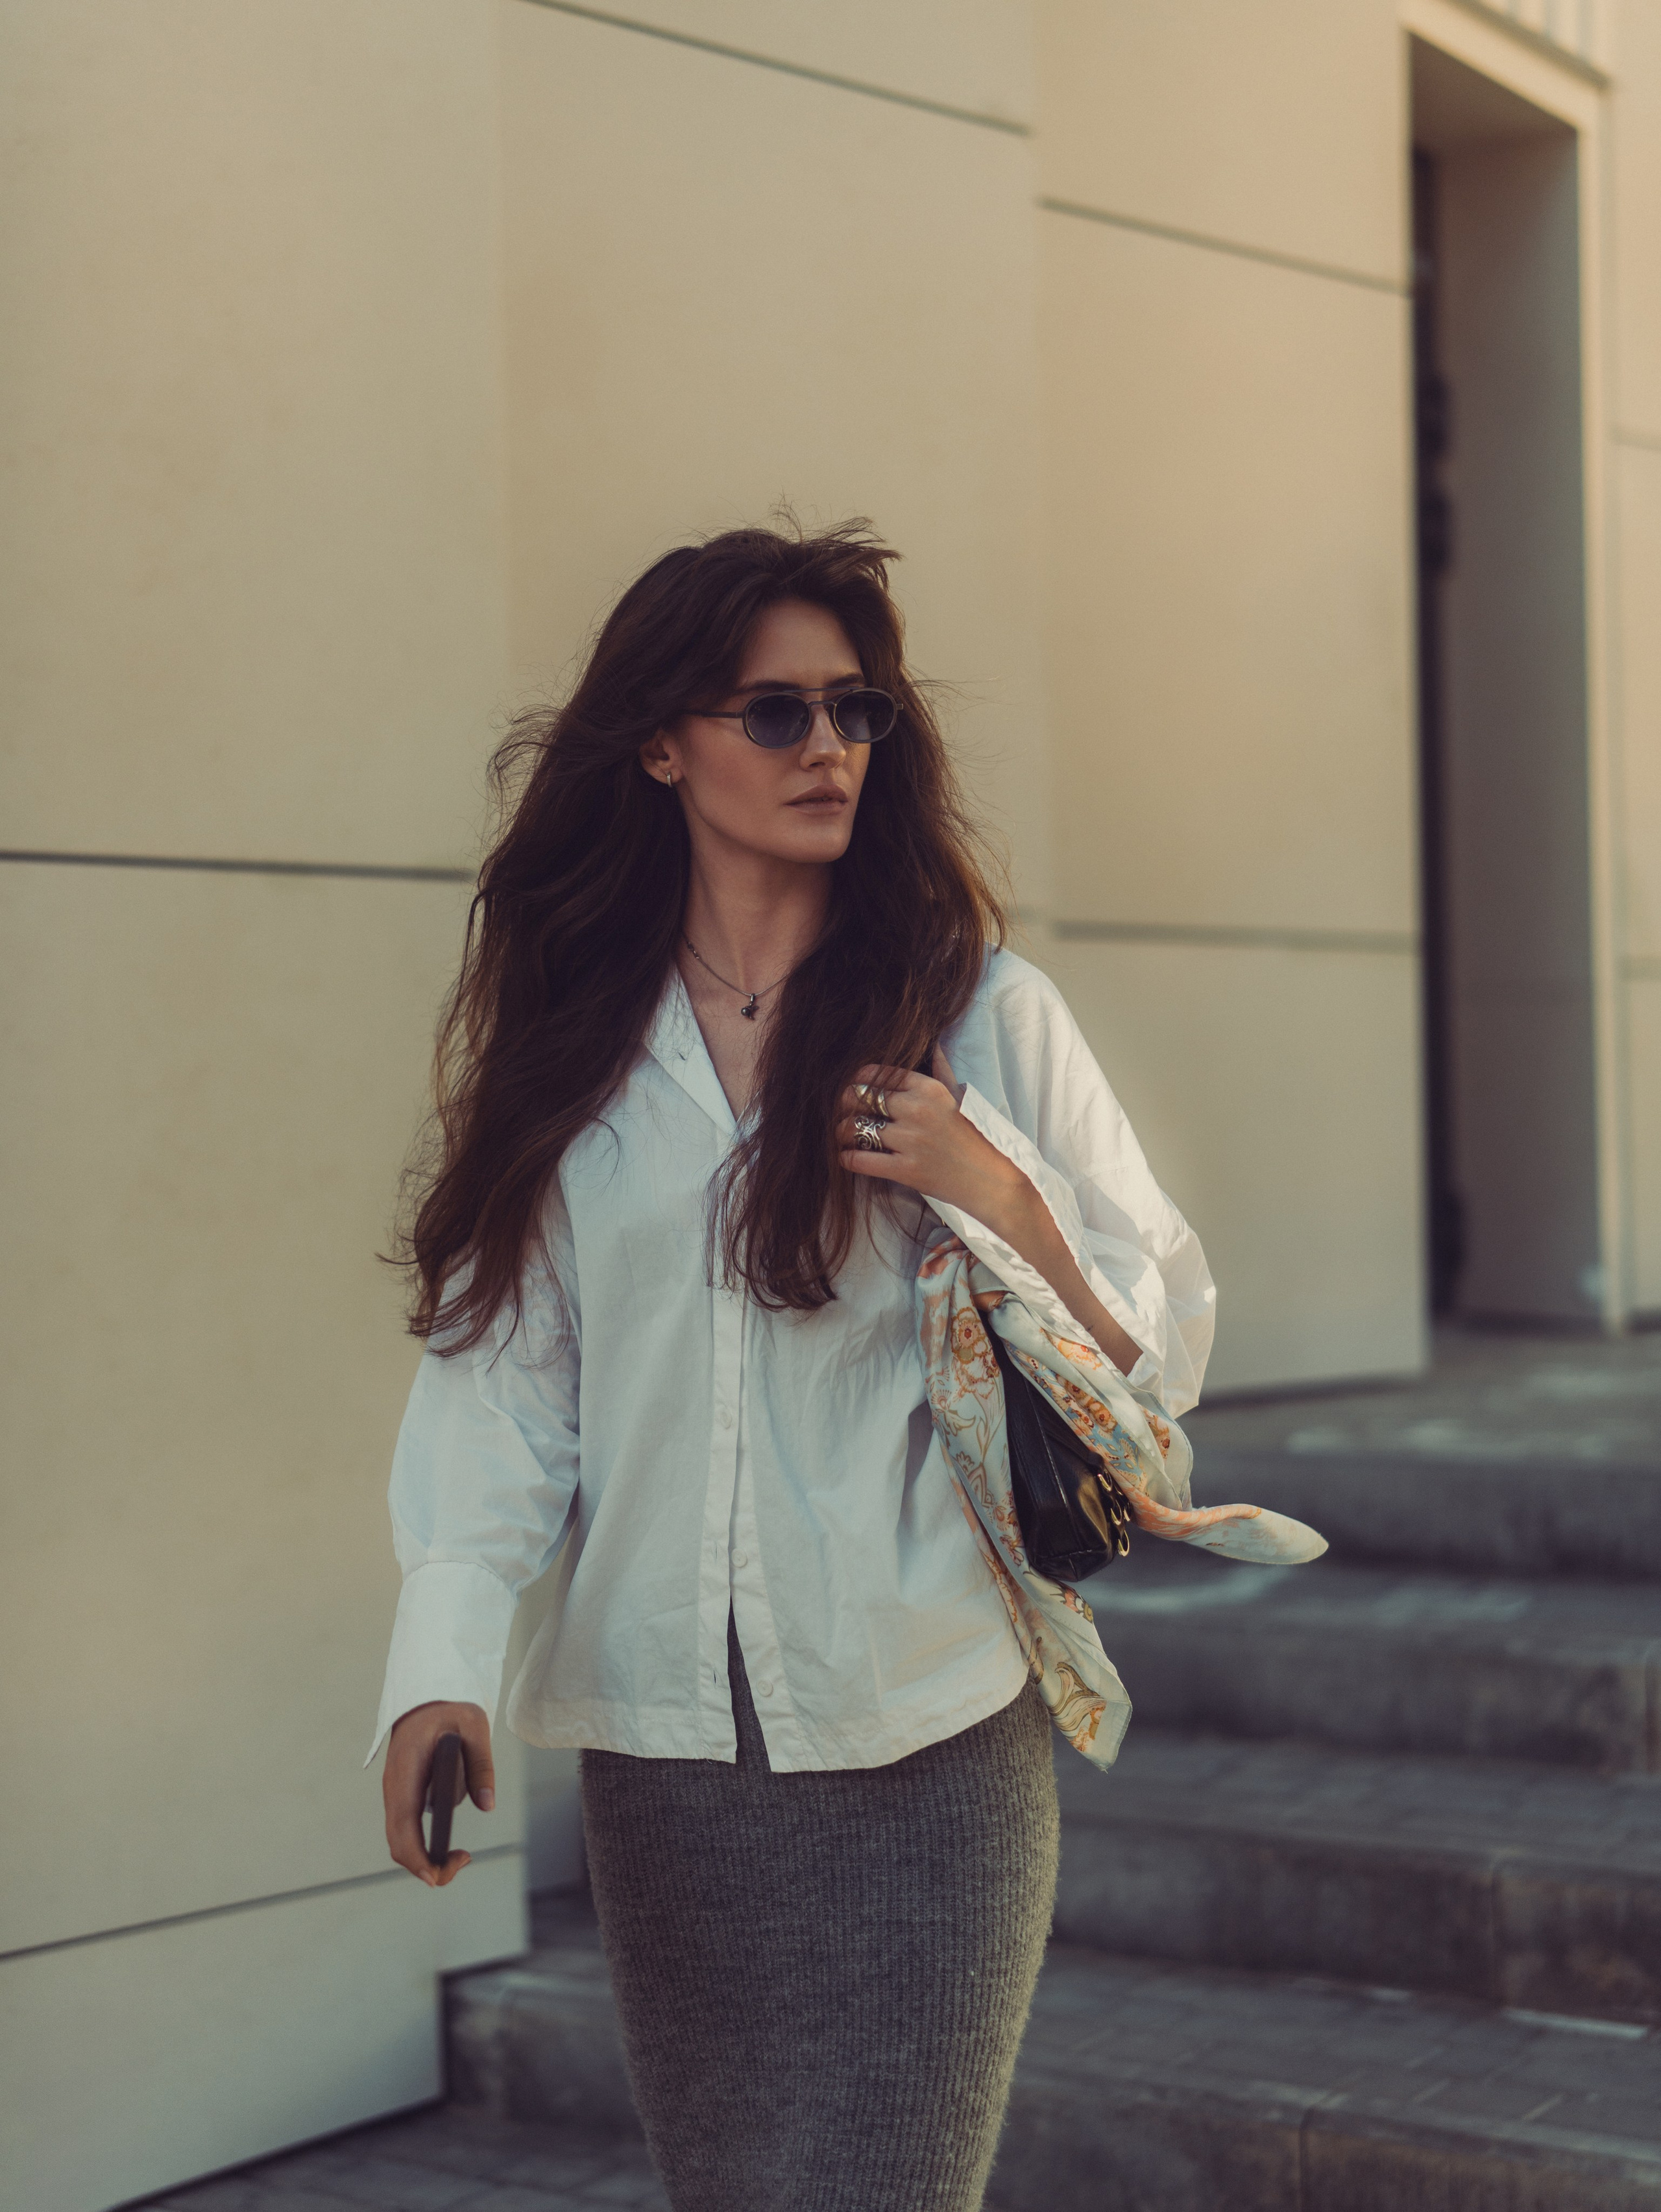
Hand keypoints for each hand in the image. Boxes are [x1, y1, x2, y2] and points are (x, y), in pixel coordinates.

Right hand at [383, 1699, 493, 1887]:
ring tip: (461, 1857)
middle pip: (398, 1842)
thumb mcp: (473, 1724)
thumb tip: (487, 1805)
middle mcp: (394, 1787)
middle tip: (463, 1862)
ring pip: (400, 1840)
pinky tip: (446, 1846)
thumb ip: (481, 1764)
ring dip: (425, 1857)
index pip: (403, 1824)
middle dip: (425, 1866)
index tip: (437, 1876)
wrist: (424, 1697)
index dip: (416, 1856)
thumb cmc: (449, 1708)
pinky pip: (406, 1830)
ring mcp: (395, 1793)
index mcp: (406, 1770)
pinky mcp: (402, 1796)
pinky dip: (422, 1846)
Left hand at [837, 1048, 1030, 1234]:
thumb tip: (934, 1046)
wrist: (991, 1179)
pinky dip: (847, 1158)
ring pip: (855, 1128)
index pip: (878, 1075)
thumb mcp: (959, 1098)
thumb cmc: (975, 1137)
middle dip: (845, 1104)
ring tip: (841, 1134)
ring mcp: (911, 1140)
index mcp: (929, 1089)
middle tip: (842, 1111)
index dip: (857, 1080)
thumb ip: (941, 1071)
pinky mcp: (906, 1170)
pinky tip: (845, 1156)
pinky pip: (861, 1159)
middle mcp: (918, 1110)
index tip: (852, 1087)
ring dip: (842, 1132)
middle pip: (860, 1098)